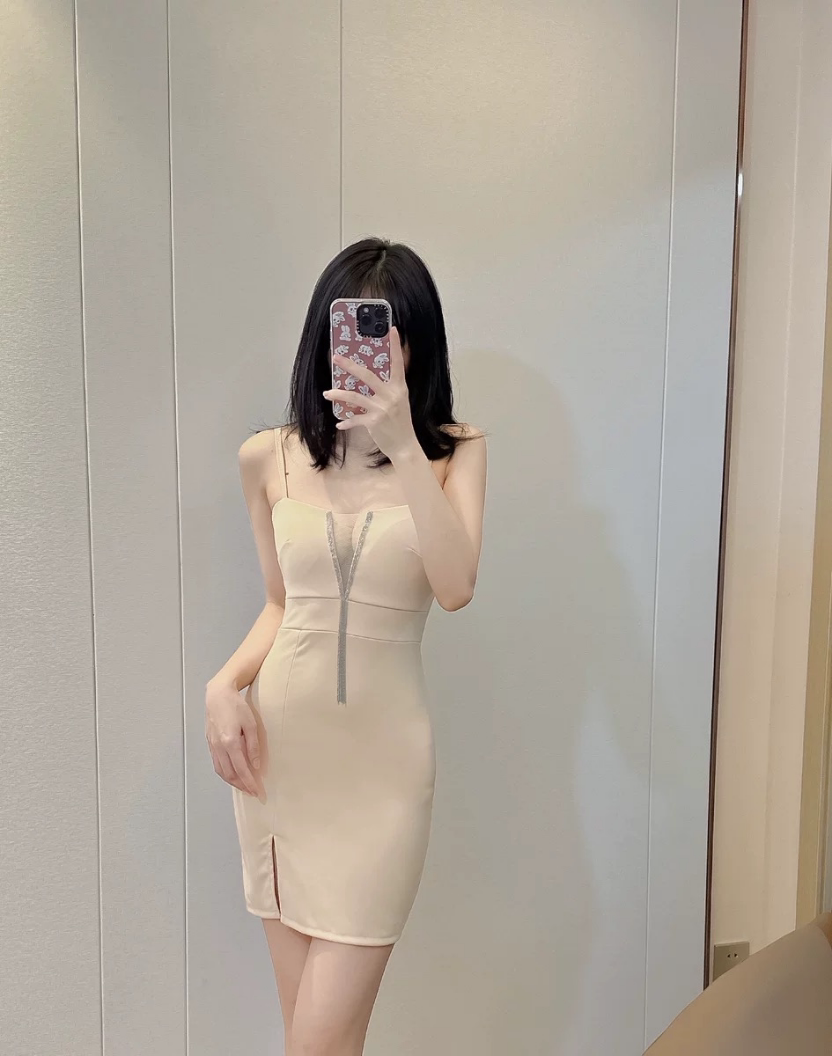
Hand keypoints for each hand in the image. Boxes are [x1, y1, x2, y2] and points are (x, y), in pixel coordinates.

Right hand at [204, 677, 262, 798]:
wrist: (217, 695)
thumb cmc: (236, 706)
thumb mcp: (251, 724)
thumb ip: (253, 746)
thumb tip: (256, 765)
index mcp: (230, 743)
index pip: (241, 770)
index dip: (250, 783)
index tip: (258, 792)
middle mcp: (219, 747)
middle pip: (230, 774)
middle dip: (242, 786)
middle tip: (253, 793)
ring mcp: (212, 746)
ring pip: (221, 772)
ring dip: (233, 782)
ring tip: (244, 787)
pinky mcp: (209, 743)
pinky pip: (217, 764)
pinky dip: (225, 773)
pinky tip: (233, 774)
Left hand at [324, 326, 417, 460]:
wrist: (405, 446)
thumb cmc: (401, 423)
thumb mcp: (400, 402)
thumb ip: (389, 389)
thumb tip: (372, 378)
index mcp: (399, 388)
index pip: (398, 363)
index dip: (395, 346)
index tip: (392, 329)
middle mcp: (391, 395)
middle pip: (367, 376)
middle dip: (349, 366)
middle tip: (336, 357)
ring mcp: (382, 408)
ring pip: (355, 397)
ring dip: (338, 394)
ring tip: (327, 393)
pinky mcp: (374, 422)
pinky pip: (355, 418)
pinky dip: (346, 421)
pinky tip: (339, 423)